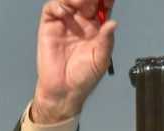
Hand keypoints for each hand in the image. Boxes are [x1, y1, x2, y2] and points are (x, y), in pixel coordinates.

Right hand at [32, 0, 116, 122]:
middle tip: (94, 0)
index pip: (102, 9)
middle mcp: (81, 23)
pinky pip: (52, 9)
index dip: (105, 1)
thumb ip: (106, 40)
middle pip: (86, 1)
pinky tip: (64, 11)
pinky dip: (57, 6)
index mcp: (97, 29)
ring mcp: (65, 23)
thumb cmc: (85, 76)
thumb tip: (113, 23)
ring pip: (68, 1)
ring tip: (81, 2)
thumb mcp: (101, 59)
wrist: (64, 89)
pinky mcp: (49, 26)